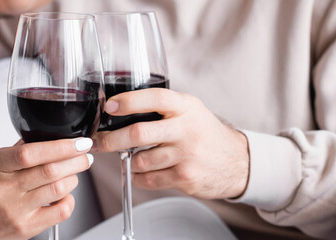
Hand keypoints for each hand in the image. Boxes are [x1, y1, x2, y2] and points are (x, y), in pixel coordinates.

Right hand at [0, 138, 93, 238]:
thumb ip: (18, 151)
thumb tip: (50, 137)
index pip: (30, 152)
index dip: (61, 146)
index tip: (79, 142)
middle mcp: (4, 188)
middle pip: (50, 171)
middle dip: (76, 160)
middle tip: (84, 156)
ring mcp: (15, 210)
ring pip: (58, 189)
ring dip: (74, 178)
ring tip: (73, 174)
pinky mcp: (25, 228)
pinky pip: (60, 212)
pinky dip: (69, 200)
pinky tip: (65, 195)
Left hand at [93, 89, 249, 199]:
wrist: (237, 162)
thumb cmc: (206, 134)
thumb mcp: (191, 111)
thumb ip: (163, 108)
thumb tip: (119, 109)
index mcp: (186, 107)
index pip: (155, 98)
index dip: (129, 101)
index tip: (110, 106)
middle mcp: (187, 129)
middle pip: (139, 133)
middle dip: (111, 140)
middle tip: (98, 142)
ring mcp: (186, 155)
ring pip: (141, 160)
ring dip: (128, 161)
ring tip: (130, 158)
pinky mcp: (185, 177)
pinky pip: (149, 179)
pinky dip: (138, 177)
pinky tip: (143, 172)